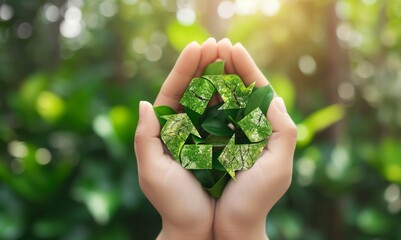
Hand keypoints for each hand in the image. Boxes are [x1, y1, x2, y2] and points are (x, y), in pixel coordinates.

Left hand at [134, 38, 218, 239]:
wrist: (197, 228)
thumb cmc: (173, 203)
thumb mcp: (153, 172)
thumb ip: (144, 139)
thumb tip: (144, 103)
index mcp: (164, 131)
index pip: (172, 91)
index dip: (184, 69)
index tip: (197, 48)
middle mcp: (182, 128)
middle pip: (192, 90)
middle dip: (203, 66)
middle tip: (217, 45)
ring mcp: (202, 135)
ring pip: (211, 100)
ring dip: (220, 77)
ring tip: (231, 56)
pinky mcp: (220, 144)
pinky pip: (226, 117)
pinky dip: (233, 100)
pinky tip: (242, 85)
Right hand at [213, 39, 296, 238]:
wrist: (231, 227)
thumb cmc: (255, 201)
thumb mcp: (277, 167)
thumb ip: (283, 131)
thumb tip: (275, 96)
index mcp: (268, 132)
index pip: (258, 92)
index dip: (247, 69)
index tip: (233, 48)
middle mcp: (251, 130)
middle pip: (240, 91)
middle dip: (230, 67)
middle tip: (217, 45)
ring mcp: (231, 136)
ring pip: (223, 101)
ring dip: (215, 78)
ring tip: (206, 57)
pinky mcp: (213, 146)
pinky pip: (208, 118)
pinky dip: (203, 100)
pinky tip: (196, 85)